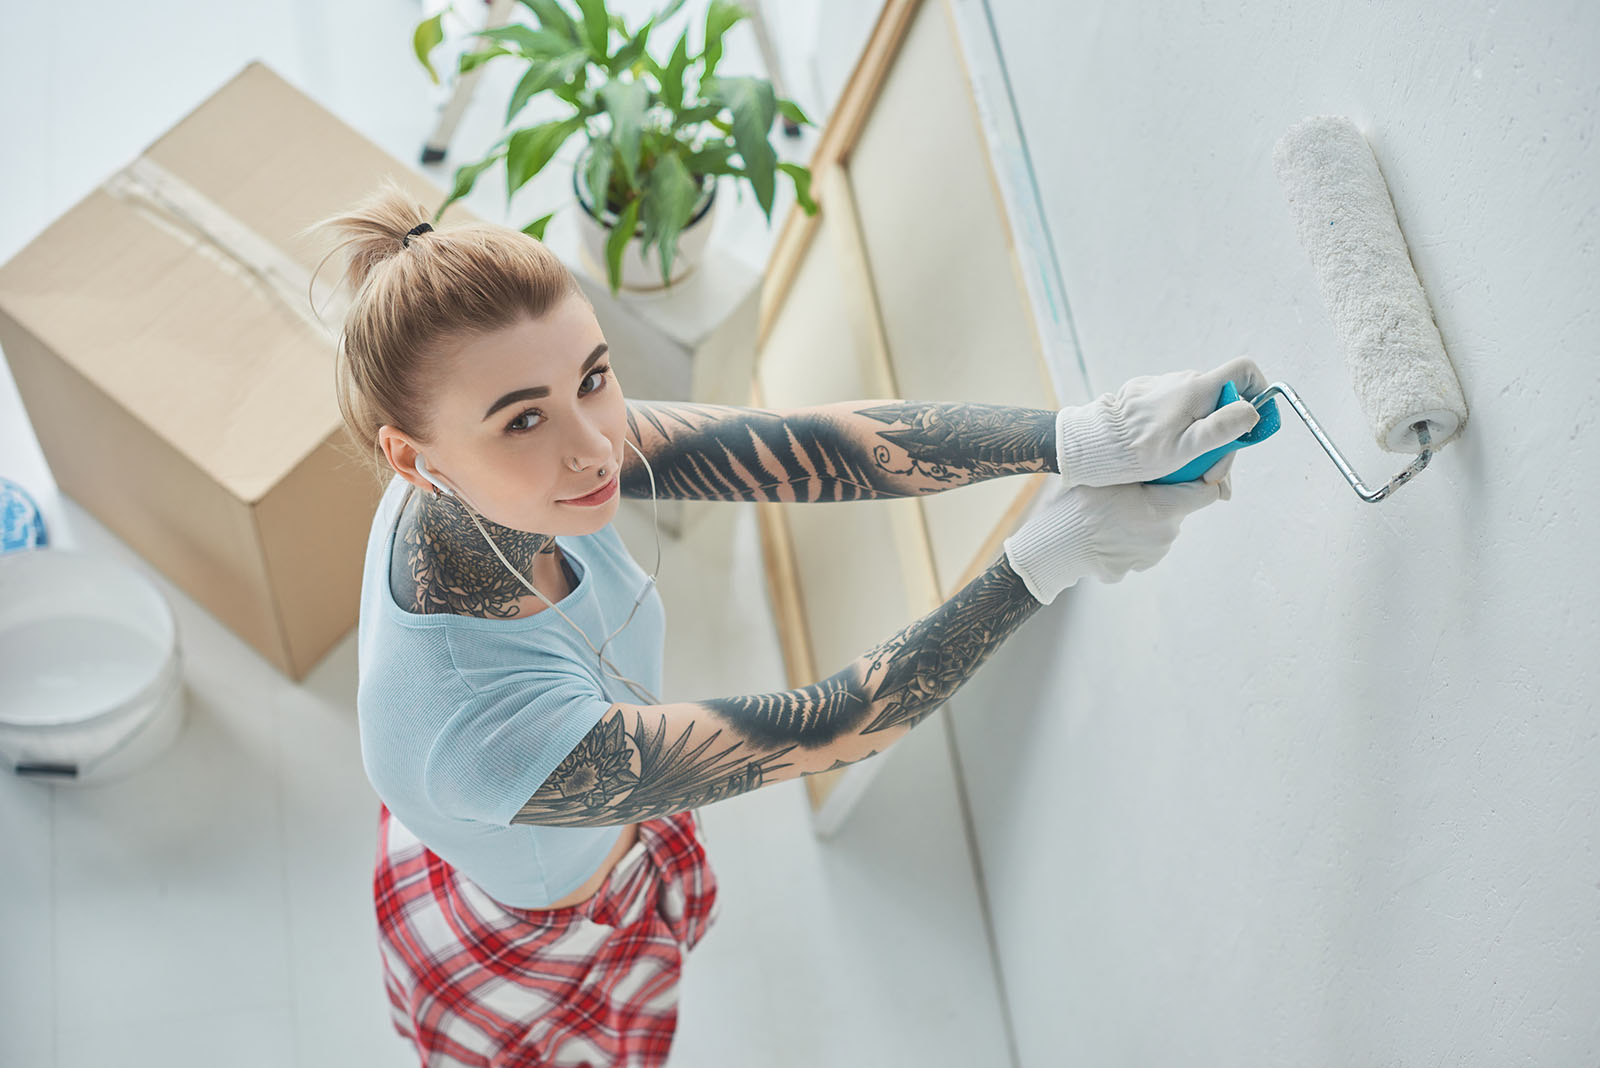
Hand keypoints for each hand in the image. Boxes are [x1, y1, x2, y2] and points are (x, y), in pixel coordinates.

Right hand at [1001, 479, 1223, 604]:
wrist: (1056, 547)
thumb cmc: (1082, 505)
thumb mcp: (1115, 474)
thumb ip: (1151, 467)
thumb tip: (1175, 457)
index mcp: (1166, 508)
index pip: (1209, 491)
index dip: (1206, 476)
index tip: (1196, 467)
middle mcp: (1166, 535)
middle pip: (1181, 507)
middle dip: (1166, 495)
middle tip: (1136, 486)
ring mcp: (1153, 554)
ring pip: (1162, 526)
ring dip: (1148, 515)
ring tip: (1116, 508)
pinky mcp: (1137, 566)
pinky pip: (1144, 544)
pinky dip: (1133, 534)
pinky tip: (1109, 527)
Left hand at [1054, 356, 1266, 486]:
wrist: (1095, 444)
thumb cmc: (1140, 450)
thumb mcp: (1187, 447)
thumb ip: (1222, 428)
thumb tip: (1251, 412)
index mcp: (1198, 388)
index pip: (1245, 371)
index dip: (1259, 392)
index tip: (1252, 423)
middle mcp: (1184, 380)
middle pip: (1223, 401)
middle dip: (1226, 435)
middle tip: (1213, 471)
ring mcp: (1166, 386)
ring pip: (1200, 410)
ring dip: (1202, 439)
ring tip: (1186, 467)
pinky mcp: (1150, 396)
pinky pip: (1178, 411)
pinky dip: (1181, 432)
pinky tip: (1166, 454)